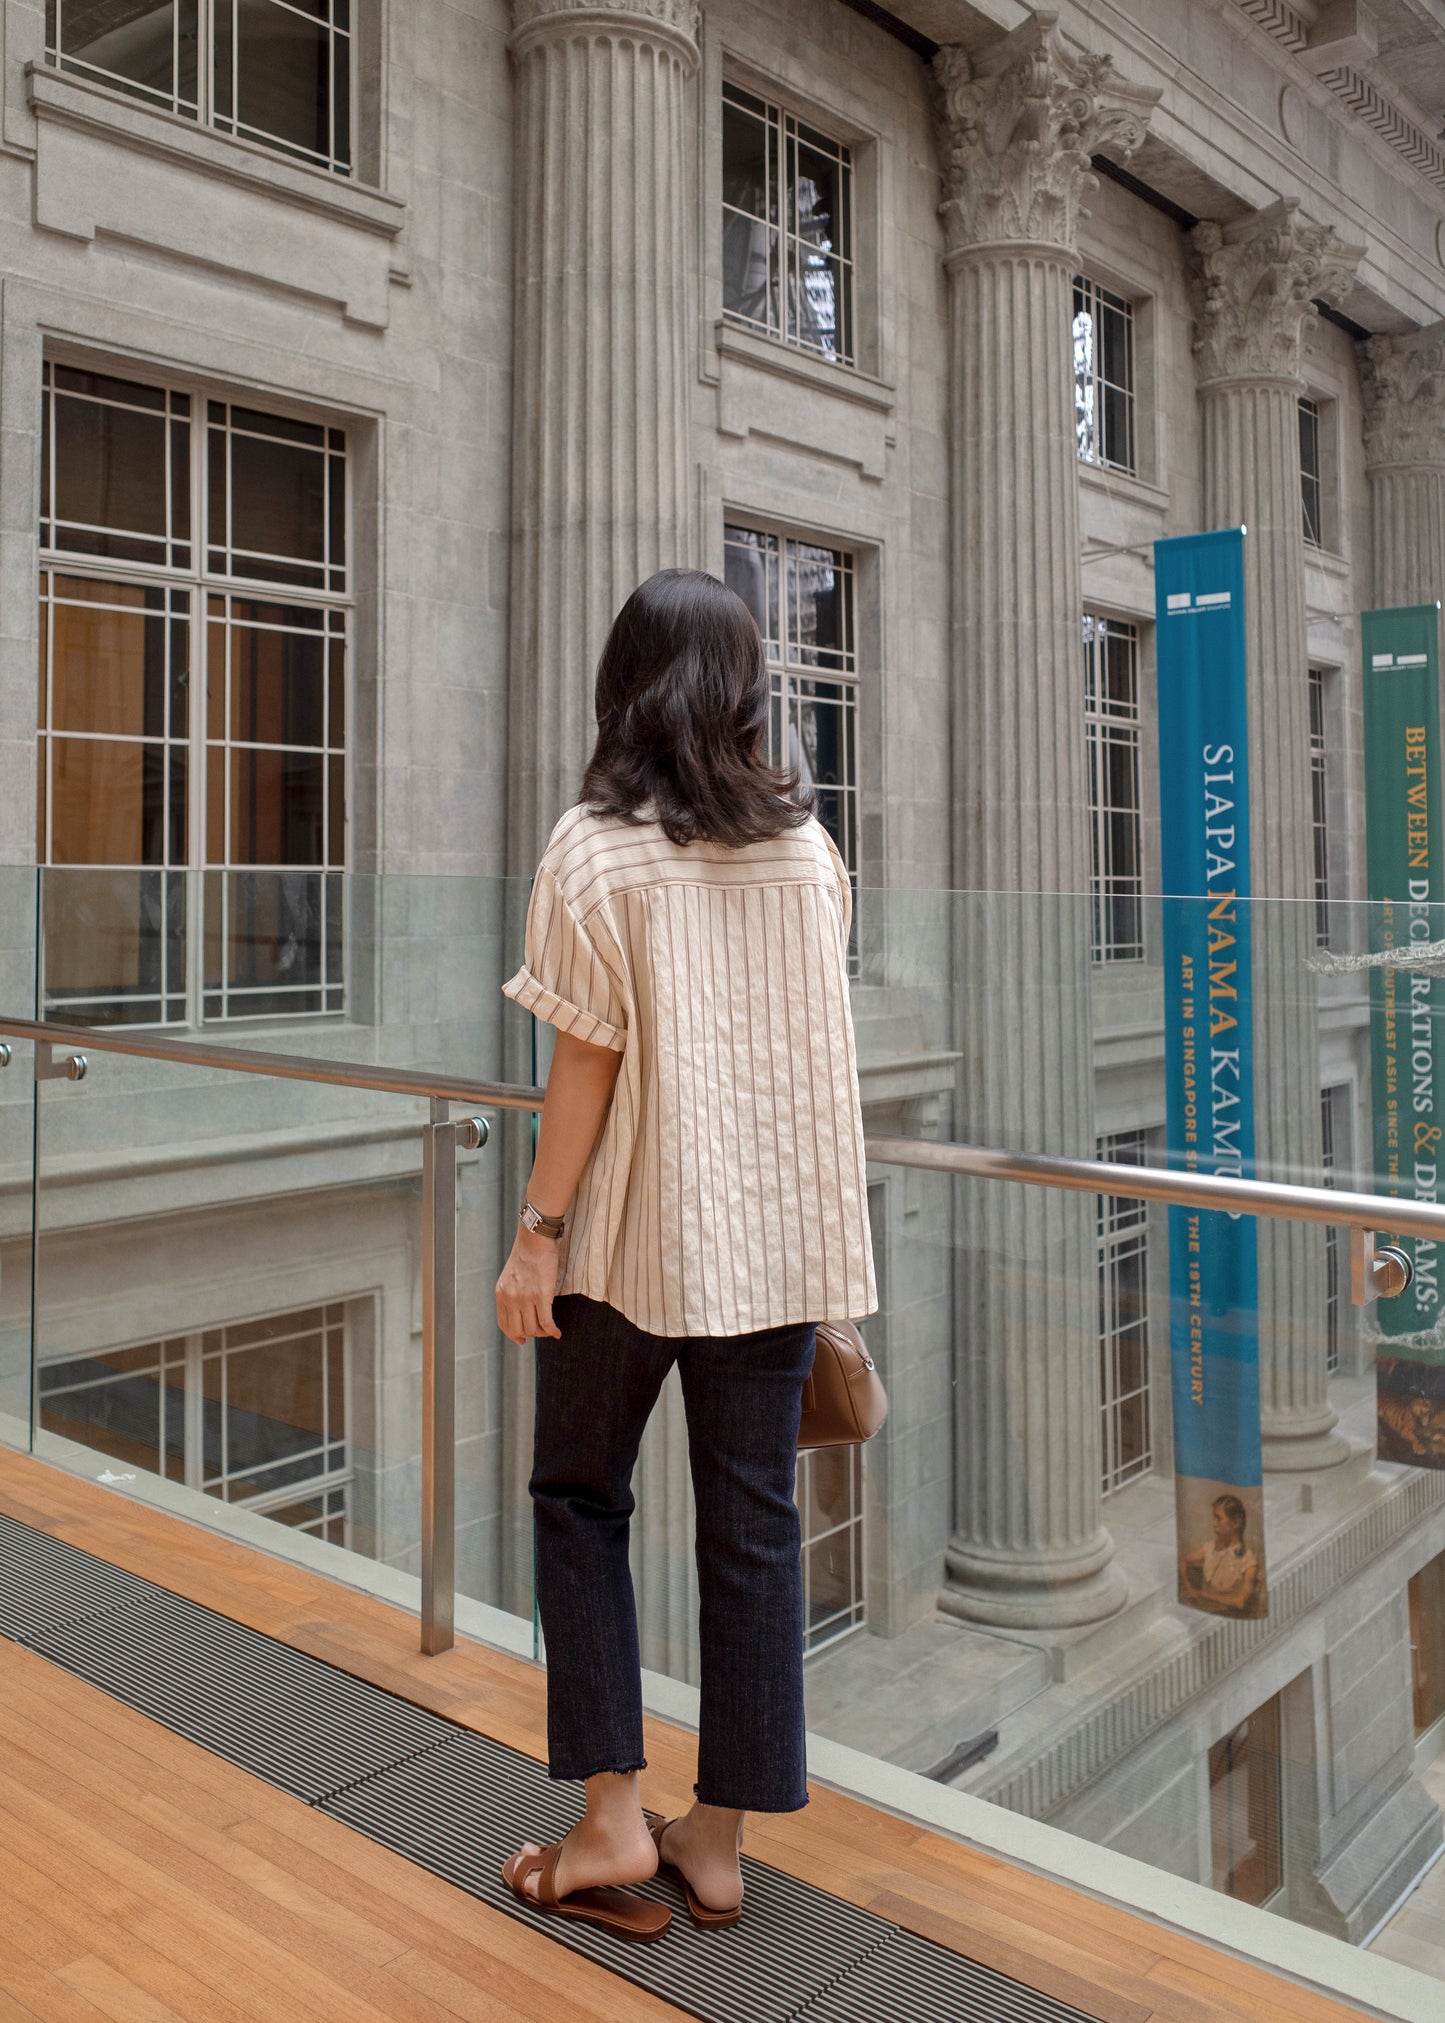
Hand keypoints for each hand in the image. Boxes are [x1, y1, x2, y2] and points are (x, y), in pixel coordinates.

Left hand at [495, 1225, 563, 1343]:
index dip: (515, 1335)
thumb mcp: (510, 1275)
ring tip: (550, 1330)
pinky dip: (552, 1331)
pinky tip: (557, 1332)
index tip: (523, 1339)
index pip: (504, 1325)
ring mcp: (525, 1298)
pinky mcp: (541, 1295)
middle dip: (531, 1335)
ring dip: (543, 1333)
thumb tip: (520, 1309)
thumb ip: (511, 1292)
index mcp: (501, 1294)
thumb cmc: (527, 1253)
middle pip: (519, 1330)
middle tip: (542, 1332)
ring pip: (533, 1329)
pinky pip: (546, 1322)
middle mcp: (510, 1298)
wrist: (535, 1238)